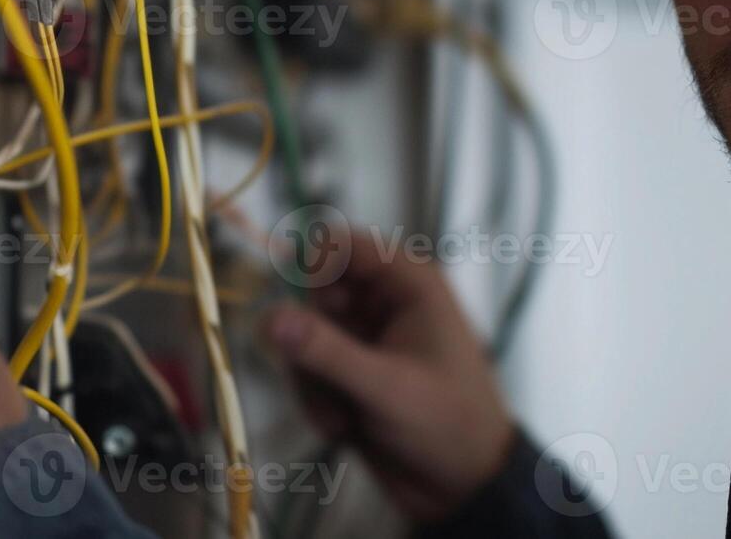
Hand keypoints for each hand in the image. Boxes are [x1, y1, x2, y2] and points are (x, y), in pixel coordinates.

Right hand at [262, 229, 515, 522]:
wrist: (462, 485)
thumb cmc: (445, 424)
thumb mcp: (385, 387)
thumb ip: (325, 352)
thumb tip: (268, 317)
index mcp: (409, 283)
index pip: (342, 245)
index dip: (311, 271)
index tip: (299, 312)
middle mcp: (384, 302)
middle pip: (314, 295)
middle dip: (309, 341)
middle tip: (325, 374)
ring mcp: (365, 339)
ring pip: (304, 337)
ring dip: (312, 381)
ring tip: (340, 418)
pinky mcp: (350, 373)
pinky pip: (308, 370)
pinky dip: (317, 400)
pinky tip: (342, 428)